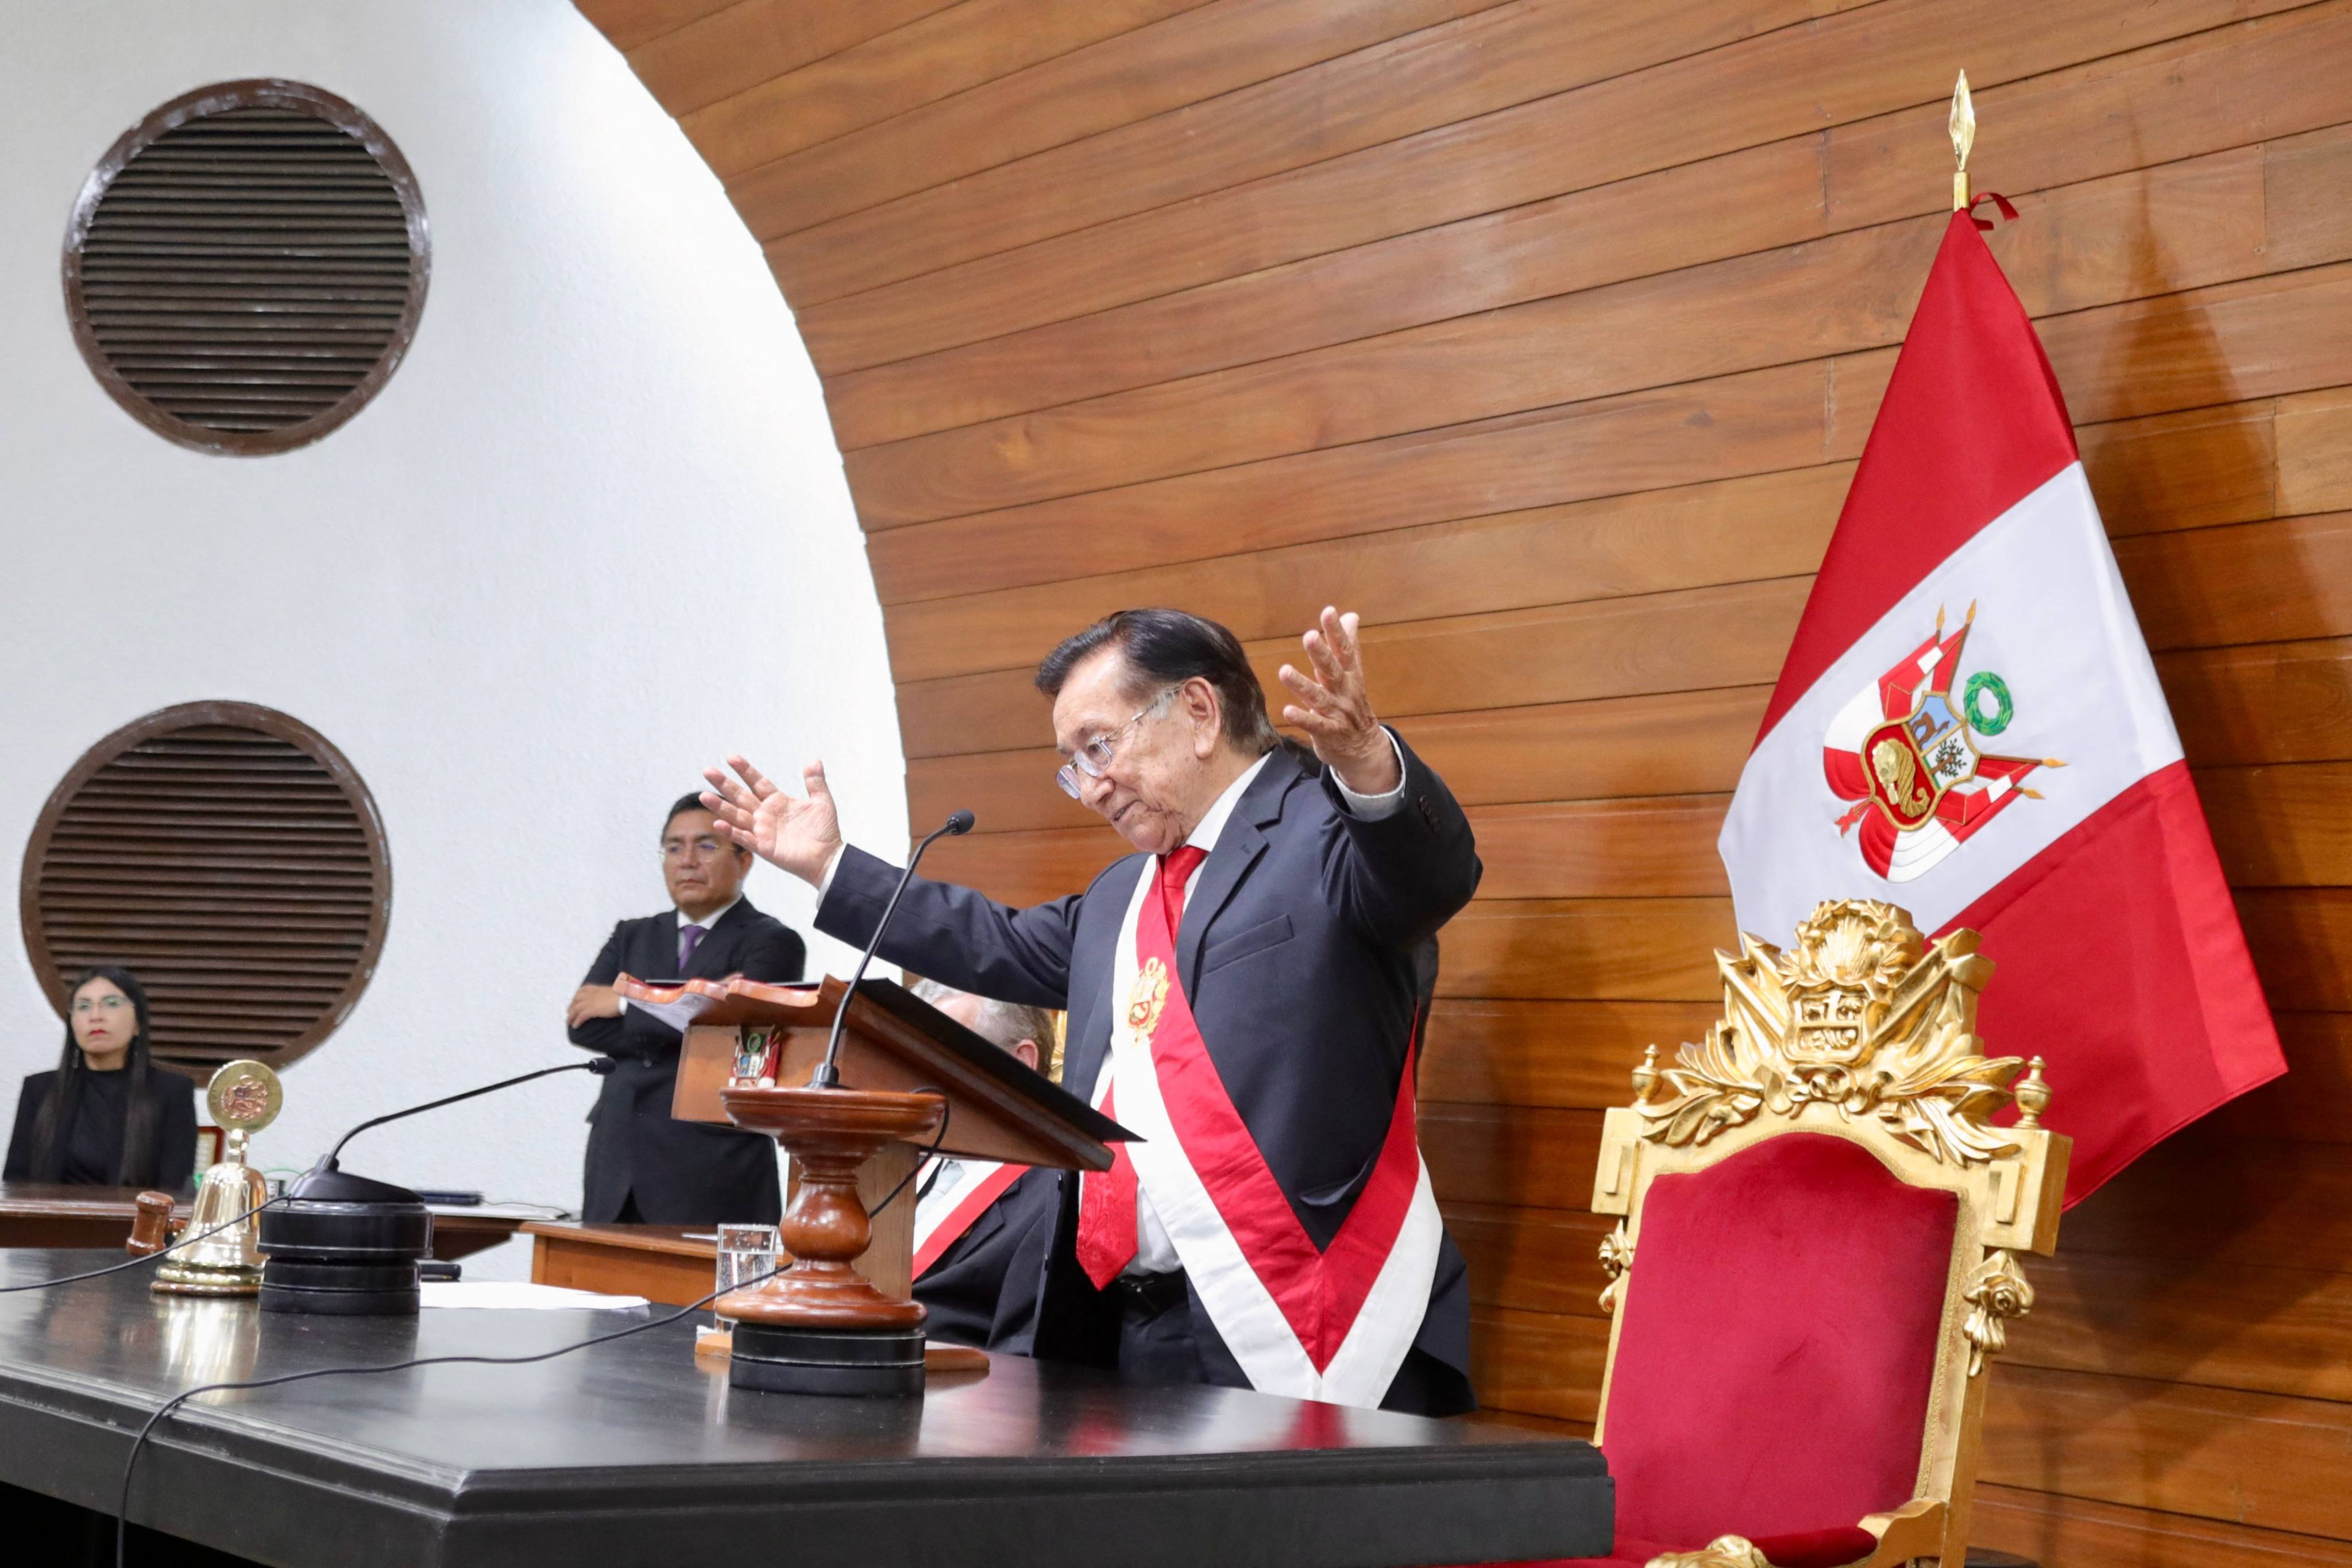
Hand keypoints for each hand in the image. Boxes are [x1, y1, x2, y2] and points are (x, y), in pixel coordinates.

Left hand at [567, 984, 621, 1027]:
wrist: (626, 998)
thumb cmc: (624, 996)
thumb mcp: (615, 992)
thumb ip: (609, 994)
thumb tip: (612, 999)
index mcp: (598, 988)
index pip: (583, 989)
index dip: (577, 995)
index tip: (575, 1000)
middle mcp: (592, 994)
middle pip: (576, 999)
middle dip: (571, 1006)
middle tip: (568, 1012)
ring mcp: (591, 1001)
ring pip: (576, 1008)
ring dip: (571, 1016)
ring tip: (569, 1022)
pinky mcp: (592, 1009)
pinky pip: (581, 1016)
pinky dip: (577, 1021)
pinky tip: (575, 1026)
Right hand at [702, 756, 843, 885]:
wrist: (829, 857)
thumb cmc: (825, 831)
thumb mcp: (822, 801)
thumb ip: (815, 782)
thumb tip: (814, 760)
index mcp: (777, 801)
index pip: (757, 782)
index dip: (745, 770)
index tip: (731, 757)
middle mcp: (765, 814)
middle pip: (740, 796)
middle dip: (724, 784)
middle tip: (707, 771)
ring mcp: (762, 831)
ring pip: (736, 816)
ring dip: (720, 807)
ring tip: (704, 795)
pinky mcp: (763, 847)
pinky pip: (744, 838)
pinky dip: (731, 831)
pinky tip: (718, 823)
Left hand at [1278, 606, 1400, 794]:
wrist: (1365, 748)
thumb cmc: (1353, 705)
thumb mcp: (1353, 674)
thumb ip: (1349, 645)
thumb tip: (1351, 615)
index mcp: (1350, 675)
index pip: (1344, 650)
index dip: (1336, 631)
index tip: (1329, 612)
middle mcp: (1344, 691)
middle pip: (1332, 670)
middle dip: (1321, 653)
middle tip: (1309, 637)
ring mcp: (1337, 713)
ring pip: (1319, 697)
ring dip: (1302, 684)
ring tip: (1284, 671)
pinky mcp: (1329, 733)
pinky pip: (1315, 725)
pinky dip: (1302, 718)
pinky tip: (1287, 711)